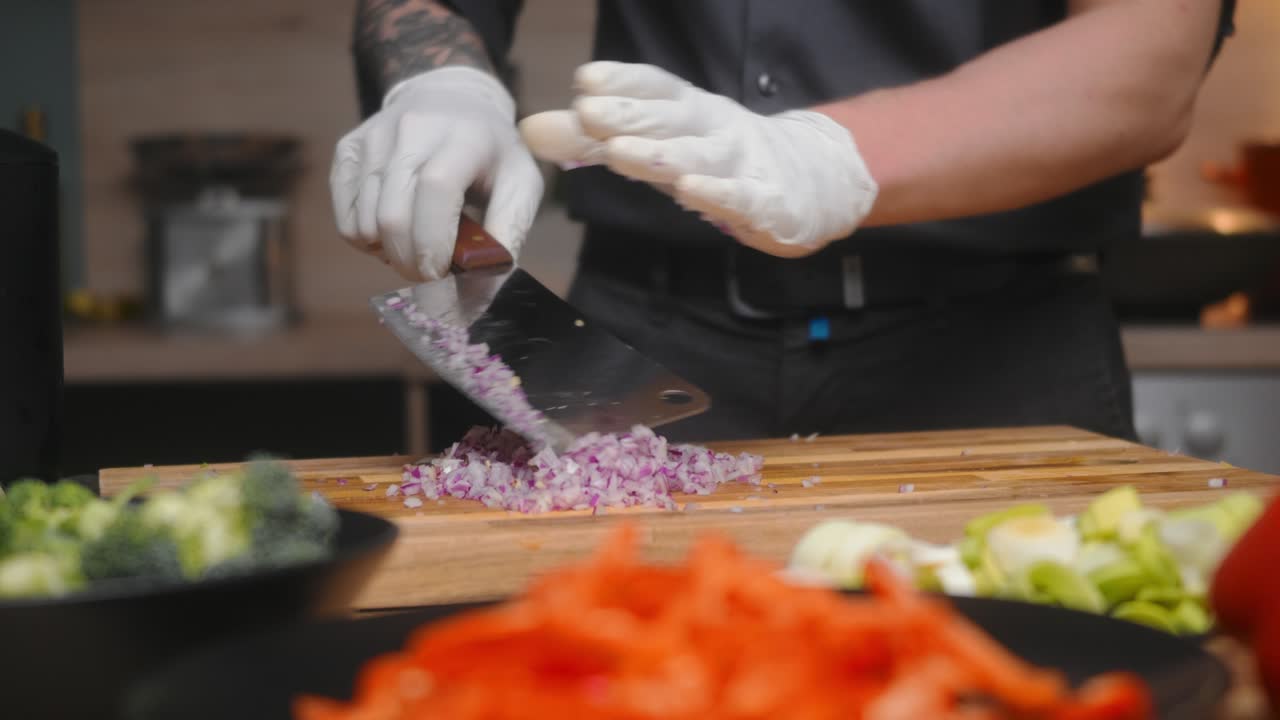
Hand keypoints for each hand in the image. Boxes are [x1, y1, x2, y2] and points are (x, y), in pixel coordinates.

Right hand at [331, 67, 543, 280]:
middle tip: (428, 274)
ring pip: (365, 221)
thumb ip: (509, 229)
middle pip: (393, 214)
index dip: (432, 240)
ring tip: (413, 247)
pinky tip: (390, 233)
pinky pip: (346, 215)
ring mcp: (374, 137)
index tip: (440, 272)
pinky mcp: (348, 148)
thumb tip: (487, 281)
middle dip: (409, 261)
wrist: (450, 98)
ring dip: (388, 253)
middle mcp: (413, 129)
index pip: (435, 189)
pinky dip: (365, 239)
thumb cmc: (490, 153)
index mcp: (464, 137)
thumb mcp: (520, 183)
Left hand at [519, 61, 876, 257]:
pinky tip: (690, 190)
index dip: (623, 82)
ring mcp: (743, 165)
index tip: (584, 79)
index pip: (657, 88)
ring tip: (622, 151)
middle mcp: (715, 130)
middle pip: (670, 119)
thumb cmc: (722, 158)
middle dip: (630, 114)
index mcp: (690, 112)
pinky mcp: (767, 203)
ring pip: (699, 157)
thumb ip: (595, 139)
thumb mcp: (659, 143)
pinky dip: (716, 192)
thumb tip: (530, 129)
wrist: (815, 179)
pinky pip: (740, 197)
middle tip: (588, 110)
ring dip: (661, 153)